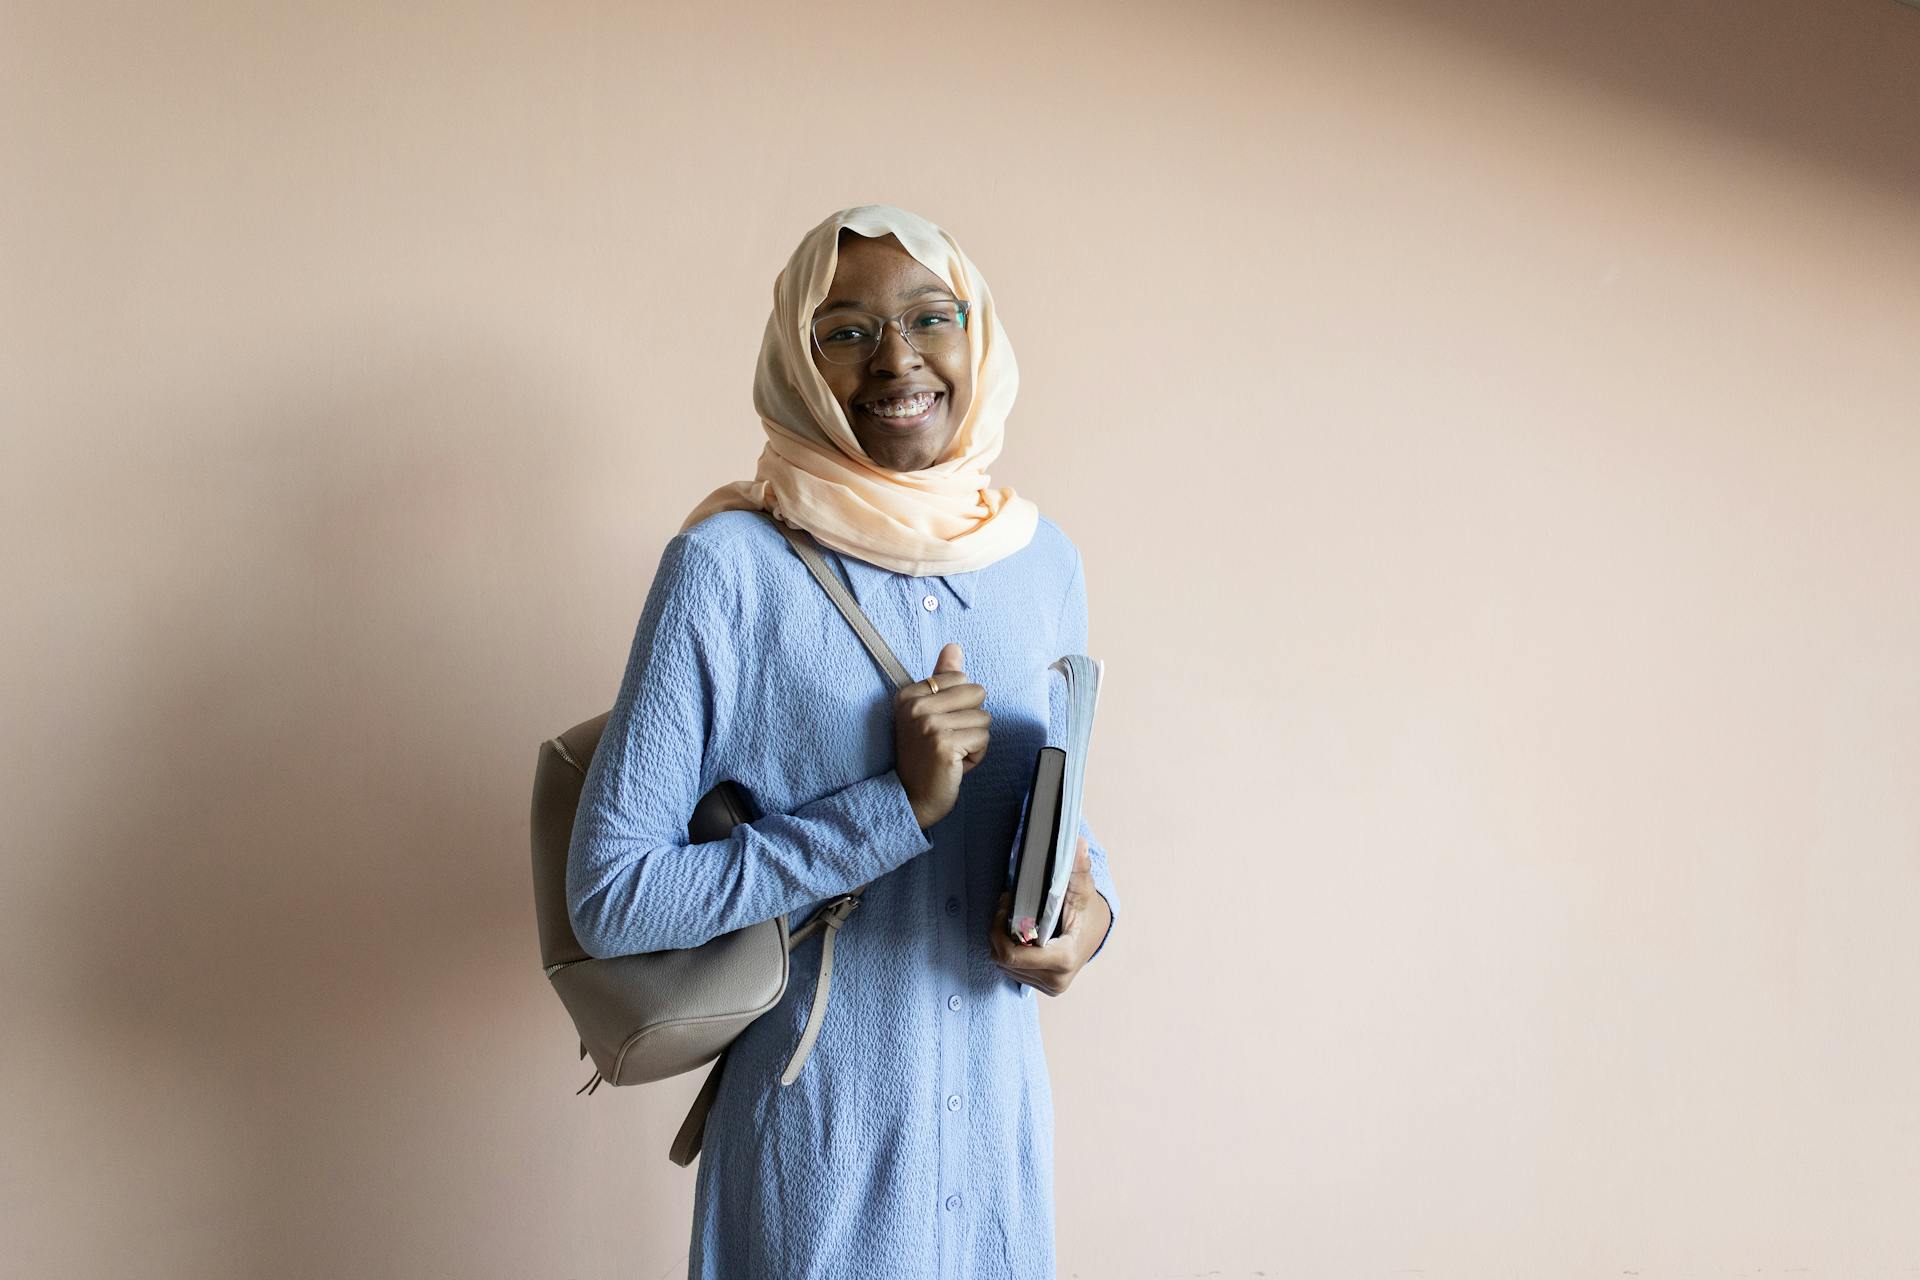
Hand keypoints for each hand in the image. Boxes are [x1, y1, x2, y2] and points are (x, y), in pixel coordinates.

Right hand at [895, 641, 990, 829]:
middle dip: (971, 720)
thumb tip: (954, 647)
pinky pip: (983, 738)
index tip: (938, 726)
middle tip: (947, 741)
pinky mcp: (944, 744)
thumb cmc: (923, 758)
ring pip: (984, 718)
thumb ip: (941, 679)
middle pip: (976, 693)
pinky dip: (976, 756)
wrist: (910, 799)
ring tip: (951, 754)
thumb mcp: (927, 714)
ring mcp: (929, 724)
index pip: (958, 677)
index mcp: (909, 695)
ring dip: (974, 740)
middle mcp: (915, 706)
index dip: (959, 704)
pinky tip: (955, 765)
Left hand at [989, 834, 1107, 996]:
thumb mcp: (1082, 887)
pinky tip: (1019, 932)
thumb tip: (1078, 844)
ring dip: (1002, 940)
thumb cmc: (1087, 909)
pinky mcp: (1043, 986)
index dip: (1000, 928)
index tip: (1006, 903)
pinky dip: (1010, 949)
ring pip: (1004, 966)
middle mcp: (1055, 980)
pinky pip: (1011, 970)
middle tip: (1007, 904)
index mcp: (1063, 959)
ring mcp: (1049, 986)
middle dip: (998, 931)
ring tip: (1013, 916)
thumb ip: (1077, 868)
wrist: (1098, 932)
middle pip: (1003, 959)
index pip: (1011, 955)